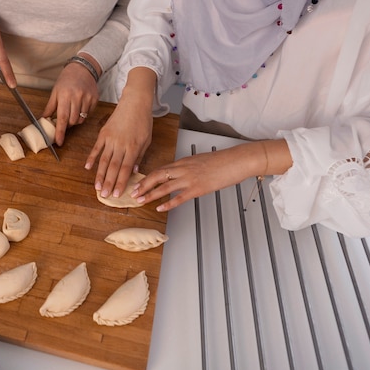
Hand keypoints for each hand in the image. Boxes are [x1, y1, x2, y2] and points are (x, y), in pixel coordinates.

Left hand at [42, 53, 99, 145]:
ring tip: (73, 110)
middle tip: (65, 118)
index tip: (58, 141)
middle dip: (68, 124)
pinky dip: (83, 114)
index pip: (62, 117)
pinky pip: (88, 114)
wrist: (82, 69)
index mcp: (65, 95)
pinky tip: (81, 105)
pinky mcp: (95, 99)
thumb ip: (50, 107)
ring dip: (75, 120)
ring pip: (81, 119)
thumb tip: (43, 120)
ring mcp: (87, 98)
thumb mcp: (55, 91)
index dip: (60, 131)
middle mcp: (77, 97)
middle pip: (72, 121)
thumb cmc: (66, 80)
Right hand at [85, 67, 155, 197]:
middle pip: (113, 167)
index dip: (121, 182)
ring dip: (99, 175)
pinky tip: (88, 168)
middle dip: (109, 183)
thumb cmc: (143, 121)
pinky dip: (91, 158)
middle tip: (104, 195)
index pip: (125, 168)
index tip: (117, 194)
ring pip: (103, 160)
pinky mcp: (103, 133)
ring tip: (97, 187)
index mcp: (133, 147)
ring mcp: (111, 139)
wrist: (135, 102)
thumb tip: (134, 172)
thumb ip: (139, 156)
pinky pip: (96, 148)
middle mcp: (121, 145)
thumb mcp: (147, 140)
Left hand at [131, 140, 291, 211]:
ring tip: (140, 201)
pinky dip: (168, 203)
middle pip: (157, 176)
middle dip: (143, 186)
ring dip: (150, 194)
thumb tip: (178, 176)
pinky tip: (160, 208)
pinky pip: (179, 197)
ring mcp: (190, 178)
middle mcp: (183, 169)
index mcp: (183, 162)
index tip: (137, 184)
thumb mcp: (199, 161)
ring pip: (164, 187)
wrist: (236, 160)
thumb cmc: (222, 161)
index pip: (160, 170)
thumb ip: (187, 168)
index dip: (147, 178)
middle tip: (133, 193)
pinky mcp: (198, 188)